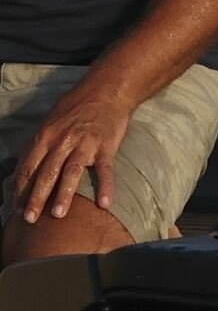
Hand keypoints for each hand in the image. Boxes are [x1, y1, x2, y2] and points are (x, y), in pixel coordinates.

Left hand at [14, 81, 133, 225]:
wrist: (107, 91)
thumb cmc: (76, 107)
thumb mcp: (50, 122)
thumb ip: (39, 145)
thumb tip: (26, 169)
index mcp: (45, 136)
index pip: (28, 167)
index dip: (21, 190)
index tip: (17, 209)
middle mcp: (62, 141)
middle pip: (46, 173)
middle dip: (36, 198)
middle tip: (30, 219)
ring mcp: (85, 143)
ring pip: (72, 172)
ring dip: (64, 195)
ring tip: (58, 215)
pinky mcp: (106, 146)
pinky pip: (105, 170)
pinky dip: (106, 187)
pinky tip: (104, 204)